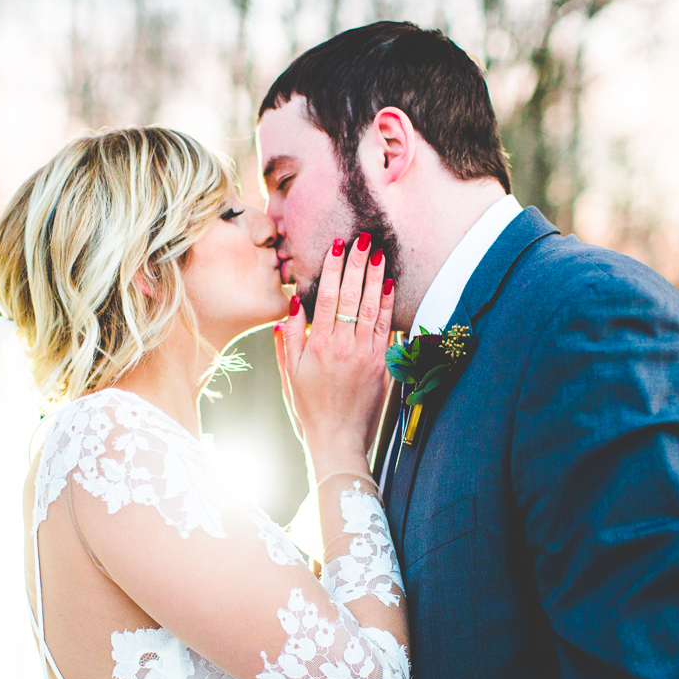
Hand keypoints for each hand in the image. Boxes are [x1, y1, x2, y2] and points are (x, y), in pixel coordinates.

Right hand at [274, 232, 393, 479]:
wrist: (337, 439)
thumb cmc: (308, 408)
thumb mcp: (289, 373)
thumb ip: (288, 338)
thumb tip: (292, 305)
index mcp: (317, 345)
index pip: (327, 297)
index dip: (333, 269)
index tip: (337, 247)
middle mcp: (343, 345)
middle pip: (352, 296)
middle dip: (358, 264)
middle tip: (364, 239)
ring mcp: (365, 354)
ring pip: (372, 308)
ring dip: (376, 278)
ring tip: (379, 254)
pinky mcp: (381, 365)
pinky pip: (386, 328)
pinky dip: (388, 305)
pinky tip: (390, 286)